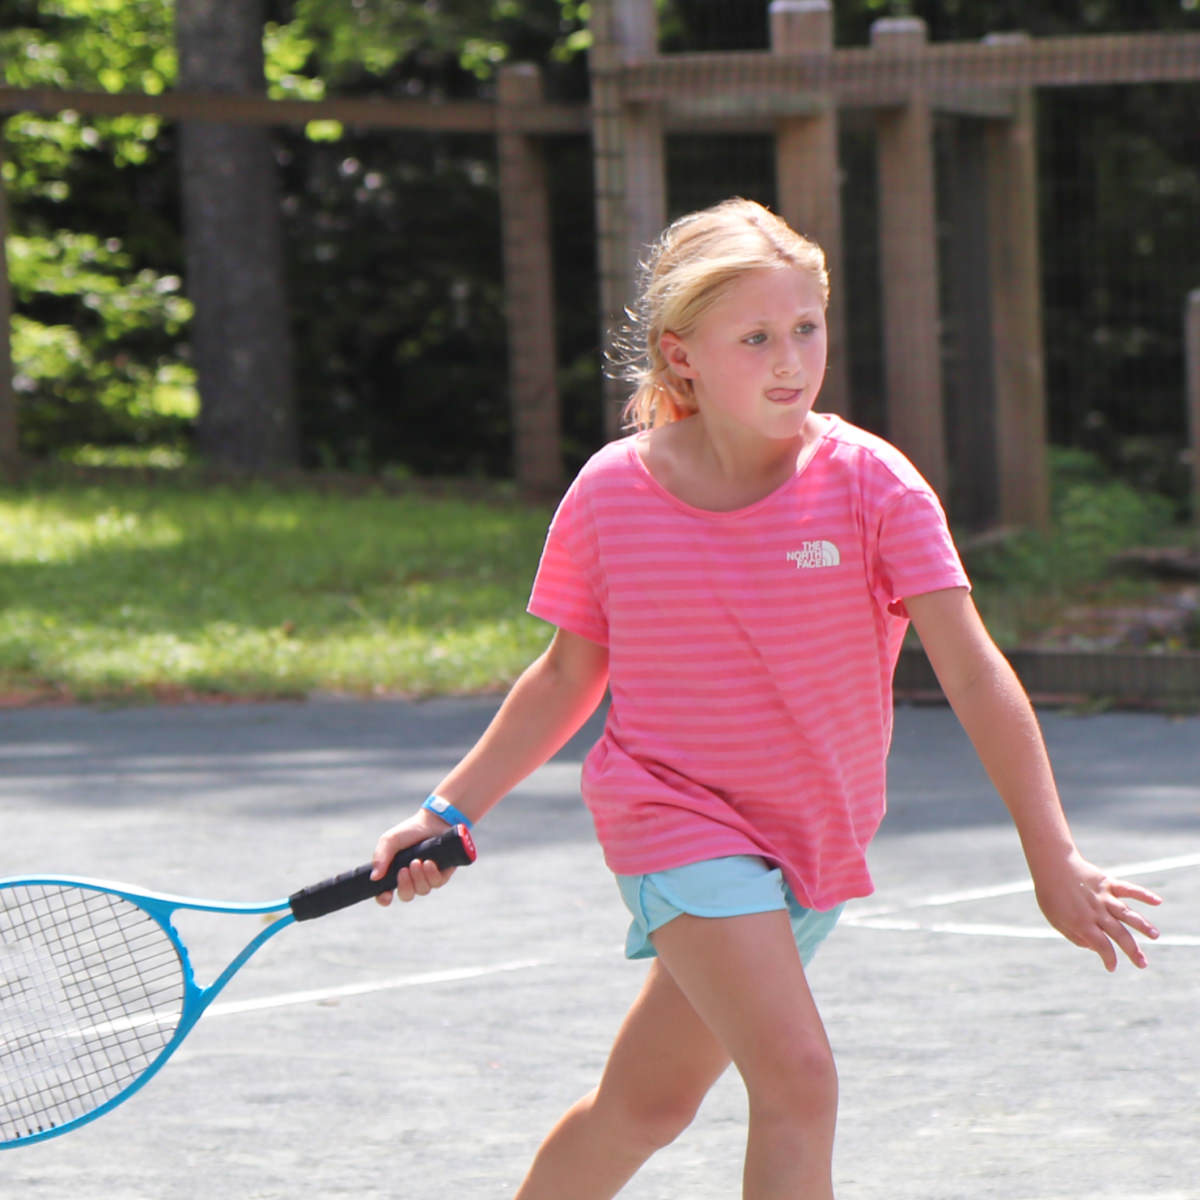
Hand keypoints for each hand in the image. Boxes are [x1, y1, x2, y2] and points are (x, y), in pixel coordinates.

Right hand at [370, 809, 459, 906]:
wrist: (433, 821)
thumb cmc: (409, 831)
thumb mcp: (390, 840)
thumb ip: (380, 857)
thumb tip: (374, 877)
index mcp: (395, 873)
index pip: (386, 894)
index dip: (384, 899)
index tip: (386, 896)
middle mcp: (411, 879)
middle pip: (406, 896)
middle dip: (405, 885)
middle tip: (404, 870)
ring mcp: (427, 878)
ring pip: (422, 890)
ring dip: (418, 877)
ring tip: (417, 861)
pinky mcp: (442, 874)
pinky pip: (437, 883)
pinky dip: (431, 874)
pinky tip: (428, 862)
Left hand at [1034, 853, 1161, 970]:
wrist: (1050, 864)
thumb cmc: (1050, 894)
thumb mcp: (1055, 919)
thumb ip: (1074, 936)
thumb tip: (1093, 947)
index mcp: (1082, 923)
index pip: (1102, 946)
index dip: (1109, 958)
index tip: (1112, 967)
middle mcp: (1096, 912)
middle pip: (1119, 934)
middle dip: (1132, 951)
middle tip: (1143, 964)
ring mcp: (1103, 897)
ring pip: (1127, 914)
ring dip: (1142, 925)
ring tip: (1155, 935)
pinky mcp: (1108, 883)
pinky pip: (1128, 889)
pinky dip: (1143, 894)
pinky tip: (1158, 901)